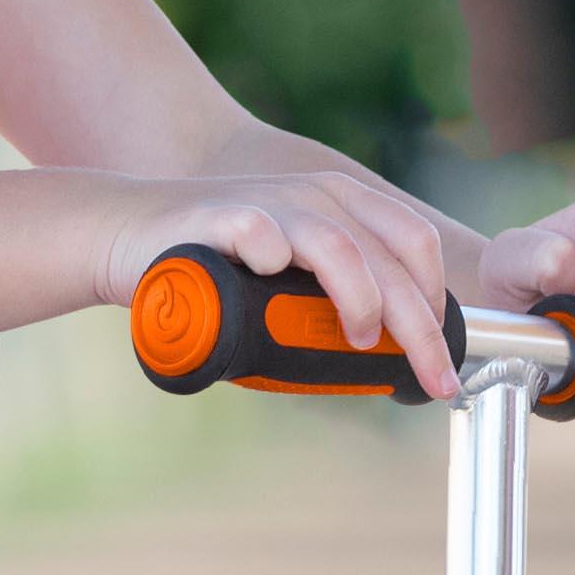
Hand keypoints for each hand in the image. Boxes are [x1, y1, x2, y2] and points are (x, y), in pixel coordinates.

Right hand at [102, 165, 464, 394]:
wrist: (132, 235)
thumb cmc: (219, 266)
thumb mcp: (292, 275)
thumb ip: (336, 298)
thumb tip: (391, 356)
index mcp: (342, 203)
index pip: (416, 244)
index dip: (437, 301)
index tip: (443, 356)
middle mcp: (315, 196)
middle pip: (389, 259)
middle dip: (420, 327)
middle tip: (434, 378)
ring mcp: (270, 203)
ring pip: (339, 249)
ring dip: (362, 302)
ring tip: (361, 341)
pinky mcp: (221, 217)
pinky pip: (261, 237)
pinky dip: (275, 264)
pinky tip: (273, 288)